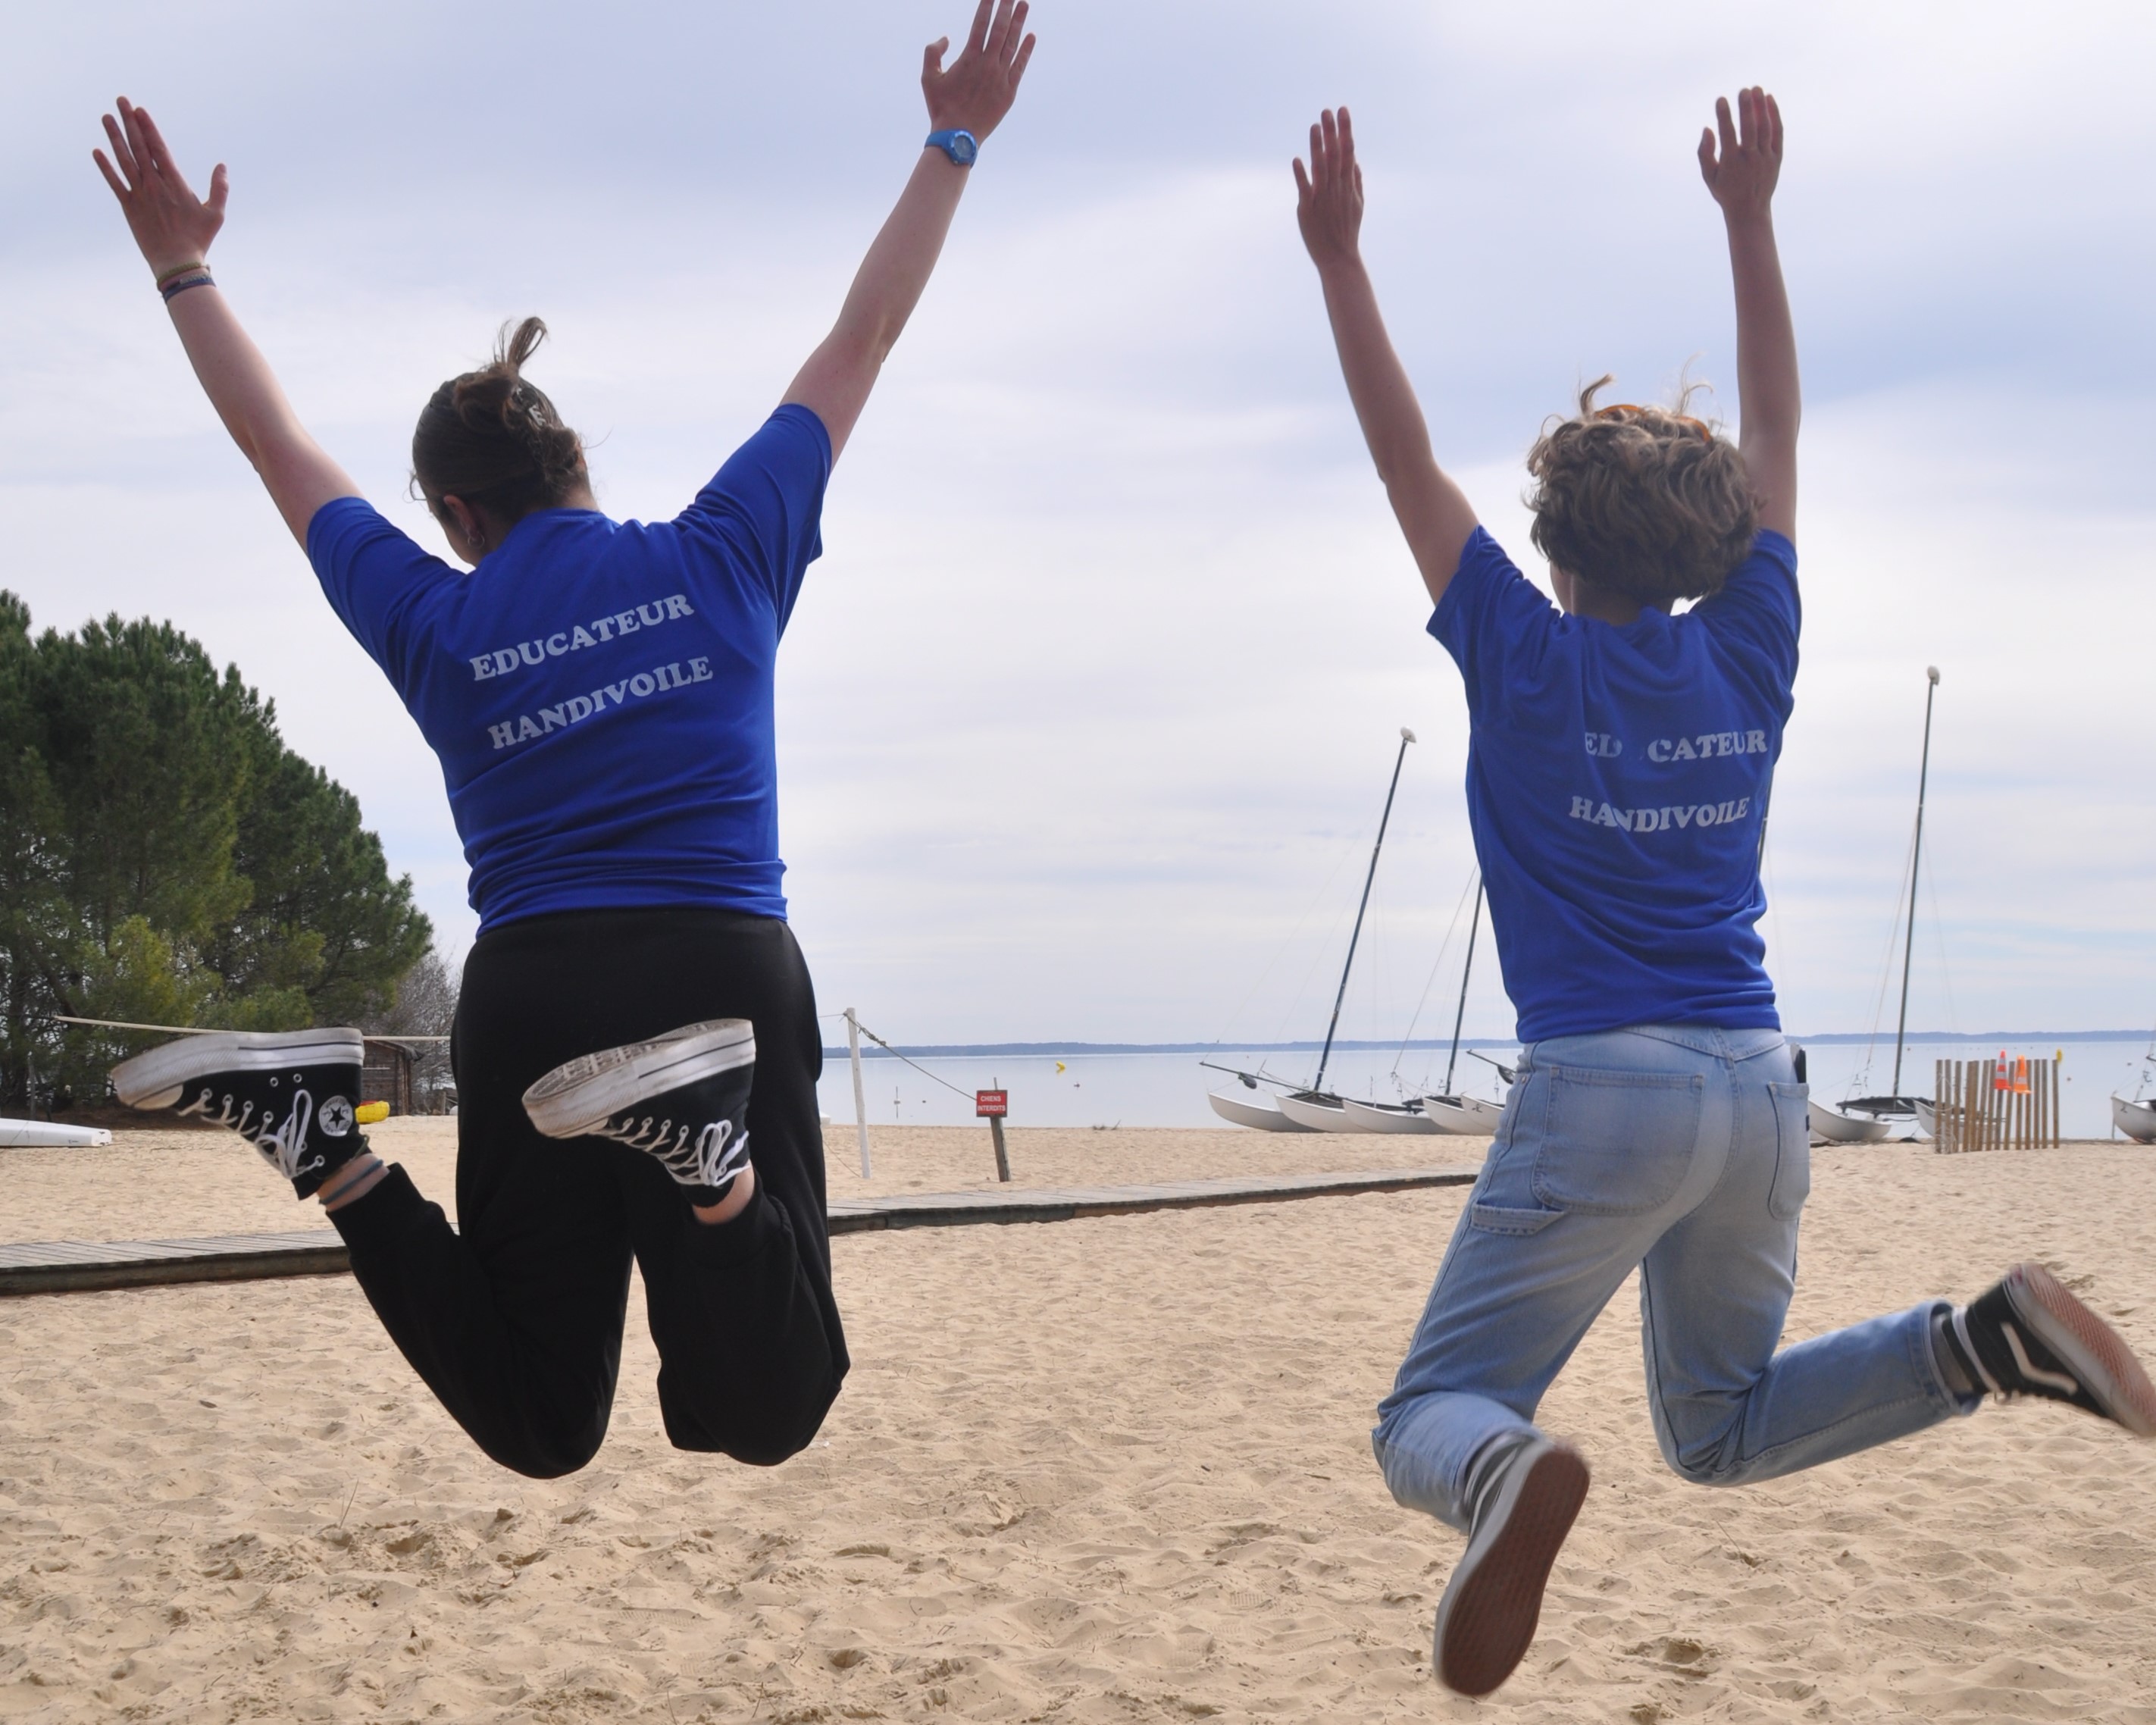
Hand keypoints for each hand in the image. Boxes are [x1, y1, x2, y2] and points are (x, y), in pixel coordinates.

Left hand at [94, 98, 226, 277]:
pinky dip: (105, 166)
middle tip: (121, 101)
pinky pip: (114, 182)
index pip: (158, 148)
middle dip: (129, 122)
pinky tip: (97, 151)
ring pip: (124, 159)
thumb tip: (222, 166)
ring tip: (107, 117)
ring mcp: (139, 194)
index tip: (140, 110)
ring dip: (114, 137)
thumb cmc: (199, 239)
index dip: (148, 127)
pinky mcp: (129, 207)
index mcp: (174, 183)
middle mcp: (153, 184)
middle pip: (138, 147)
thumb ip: (220, 188)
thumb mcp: (216, 214)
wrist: (176, 262)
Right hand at [922, 0, 1035, 141]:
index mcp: (969, 58)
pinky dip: (1026, 50)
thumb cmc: (941, 107)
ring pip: (1012, 44)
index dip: (988, 6)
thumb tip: (946, 38)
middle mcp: (988, 64)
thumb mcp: (928, 78)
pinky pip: (1020, 66)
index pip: (981, 24)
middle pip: (1001, 29)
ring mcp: (1001, 77)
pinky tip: (1031, 36)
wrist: (958, 136)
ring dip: (1019, 23)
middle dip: (1006, 8)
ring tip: (1024, 4)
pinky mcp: (1009, 92)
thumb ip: (932, 52)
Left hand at [1294, 107, 1363, 269]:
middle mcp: (1337, 188)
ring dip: (1317, 147)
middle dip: (1332, 132)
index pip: (1348, 151)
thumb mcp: (1358, 205)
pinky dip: (1302, 175)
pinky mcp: (1308, 210)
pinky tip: (1297, 160)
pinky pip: (1305, 189)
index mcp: (1348, 185)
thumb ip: (1357, 182)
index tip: (1343, 111)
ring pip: (1321, 168)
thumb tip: (1356, 162)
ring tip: (1314, 126)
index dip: (1345, 130)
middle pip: (1335, 155)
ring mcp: (1323, 198)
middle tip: (1328, 110)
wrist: (1339, 258)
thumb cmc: (1347, 231)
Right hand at [1698, 87, 1781, 224]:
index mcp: (1731, 164)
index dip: (1724, 117)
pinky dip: (1774, 115)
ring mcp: (1765, 158)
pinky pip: (1777, 133)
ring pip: (1765, 128)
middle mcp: (1750, 160)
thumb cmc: (1725, 190)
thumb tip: (1707, 129)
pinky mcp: (1776, 157)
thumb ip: (1705, 153)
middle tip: (1743, 89)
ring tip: (1756, 89)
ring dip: (1761, 108)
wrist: (1750, 210)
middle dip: (1746, 108)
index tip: (1721, 100)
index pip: (1727, 136)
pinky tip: (1769, 100)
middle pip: (1749, 129)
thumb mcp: (1709, 176)